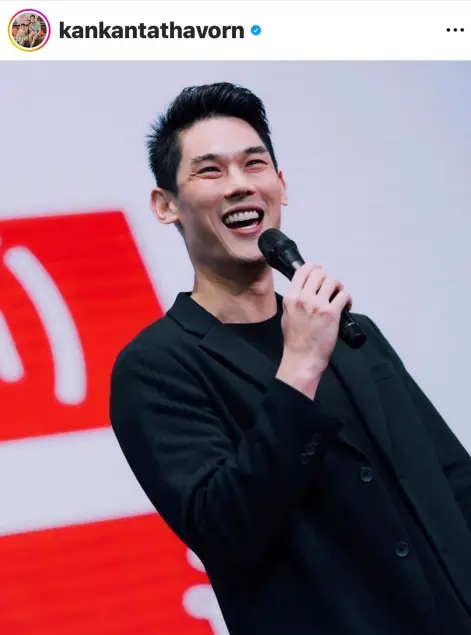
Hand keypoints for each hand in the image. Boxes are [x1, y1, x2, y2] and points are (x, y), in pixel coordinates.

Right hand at [277, 262, 351, 392]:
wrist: (302, 358)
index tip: (320, 268)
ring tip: (338, 296)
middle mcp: (304, 298)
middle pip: (320, 273)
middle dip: (328, 278)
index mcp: (291, 297)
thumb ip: (294, 300)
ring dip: (338, 287)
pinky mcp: (332, 313)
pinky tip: (346, 306)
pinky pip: (344, 295)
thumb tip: (305, 289)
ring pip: (333, 281)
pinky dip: (348, 299)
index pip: (303, 271)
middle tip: (331, 287)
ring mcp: (318, 305)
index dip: (314, 266)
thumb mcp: (287, 315)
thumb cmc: (295, 341)